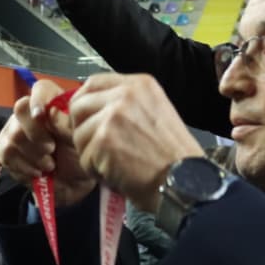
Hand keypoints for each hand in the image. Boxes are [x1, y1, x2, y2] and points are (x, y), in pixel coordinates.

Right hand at [0, 80, 96, 206]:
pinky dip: (26, 167)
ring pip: (13, 135)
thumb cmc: (79, 158)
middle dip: (36, 134)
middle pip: (21, 109)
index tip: (41, 115)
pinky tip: (39, 172)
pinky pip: (7, 155)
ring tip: (49, 164)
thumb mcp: (80, 142)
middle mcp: (31, 114)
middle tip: (51, 149)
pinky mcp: (6, 151)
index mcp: (54, 105)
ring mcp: (15, 131)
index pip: (41, 89)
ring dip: (33, 155)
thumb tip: (49, 114)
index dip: (38, 99)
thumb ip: (68, 126)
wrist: (72, 185)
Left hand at [67, 74, 204, 212]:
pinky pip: (84, 158)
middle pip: (79, 105)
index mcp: (140, 84)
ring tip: (113, 165)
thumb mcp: (156, 113)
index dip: (85, 103)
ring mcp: (113, 116)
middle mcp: (125, 94)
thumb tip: (95, 110)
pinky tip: (116, 175)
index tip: (86, 119)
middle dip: (81, 129)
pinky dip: (96, 171)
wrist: (185, 181)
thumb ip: (127, 105)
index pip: (94, 82)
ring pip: (78, 134)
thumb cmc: (175, 158)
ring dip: (90, 154)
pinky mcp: (103, 140)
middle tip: (96, 148)